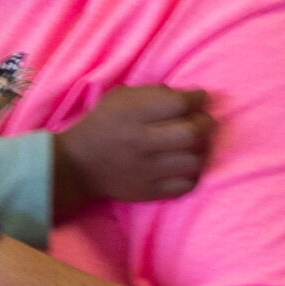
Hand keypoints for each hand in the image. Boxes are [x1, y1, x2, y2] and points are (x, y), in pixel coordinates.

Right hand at [53, 86, 211, 213]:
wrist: (78, 165)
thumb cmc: (101, 125)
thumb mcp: (118, 99)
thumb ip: (151, 94)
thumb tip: (186, 96)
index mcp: (132, 115)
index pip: (179, 104)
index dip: (198, 98)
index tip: (201, 97)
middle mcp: (141, 142)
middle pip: (192, 132)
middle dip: (206, 123)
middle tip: (205, 121)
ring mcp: (147, 170)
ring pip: (194, 160)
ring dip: (203, 149)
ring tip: (198, 143)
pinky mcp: (149, 192)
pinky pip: (186, 185)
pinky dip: (193, 173)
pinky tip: (187, 164)